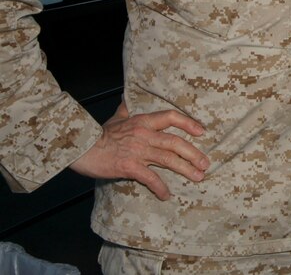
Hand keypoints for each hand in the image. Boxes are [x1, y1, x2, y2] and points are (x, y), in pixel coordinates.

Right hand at [70, 101, 209, 200]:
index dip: (188, 123)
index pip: (171, 117)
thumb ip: (125, 110)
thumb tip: (127, 100)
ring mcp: (138, 151)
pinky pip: (150, 177)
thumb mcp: (115, 118)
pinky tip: (166, 195)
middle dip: (193, 153)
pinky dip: (160, 187)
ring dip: (186, 169)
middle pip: (175, 142)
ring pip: (168, 159)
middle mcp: (144, 134)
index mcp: (142, 121)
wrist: (80, 148)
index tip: (201, 132)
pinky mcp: (129, 166)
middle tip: (206, 163)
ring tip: (198, 177)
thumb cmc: (97, 134)